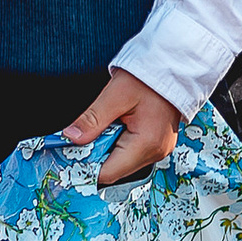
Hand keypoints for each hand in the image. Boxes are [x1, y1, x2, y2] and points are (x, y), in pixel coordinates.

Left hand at [62, 70, 183, 186]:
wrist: (173, 68)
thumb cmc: (148, 78)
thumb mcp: (115, 95)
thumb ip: (92, 119)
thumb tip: (71, 137)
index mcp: (147, 144)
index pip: (108, 172)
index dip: (85, 166)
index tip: (68, 154)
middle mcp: (156, 152)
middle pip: (114, 169)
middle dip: (95, 155)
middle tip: (81, 135)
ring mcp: (158, 150)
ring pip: (121, 162)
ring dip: (106, 149)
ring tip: (102, 126)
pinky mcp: (157, 144)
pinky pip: (131, 153)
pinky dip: (117, 143)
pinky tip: (114, 126)